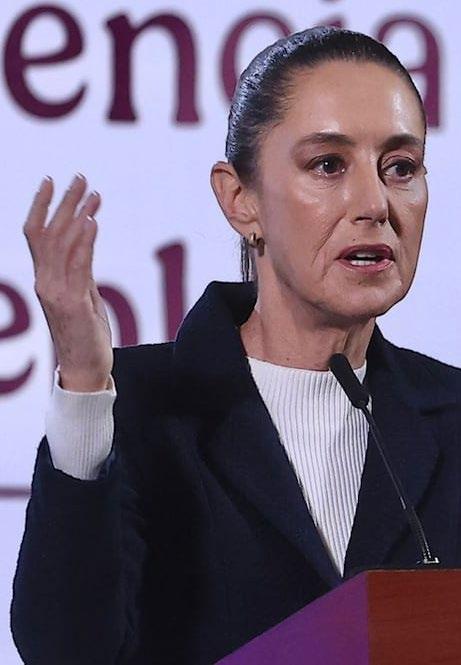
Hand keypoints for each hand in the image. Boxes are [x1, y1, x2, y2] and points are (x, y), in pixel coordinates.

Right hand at [24, 174, 112, 391]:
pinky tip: (92, 222)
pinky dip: (83, 241)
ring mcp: (56, 293)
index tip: (52, 180)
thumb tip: (85, 237)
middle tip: (80, 177)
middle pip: (49, 232)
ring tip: (93, 193)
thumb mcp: (84, 294)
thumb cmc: (85, 333)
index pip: (36, 234)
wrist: (86, 369)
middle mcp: (45, 282)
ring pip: (61, 244)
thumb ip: (81, 267)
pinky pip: (76, 265)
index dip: (41, 205)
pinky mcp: (72, 304)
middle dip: (64, 202)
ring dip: (77, 214)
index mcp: (46, 279)